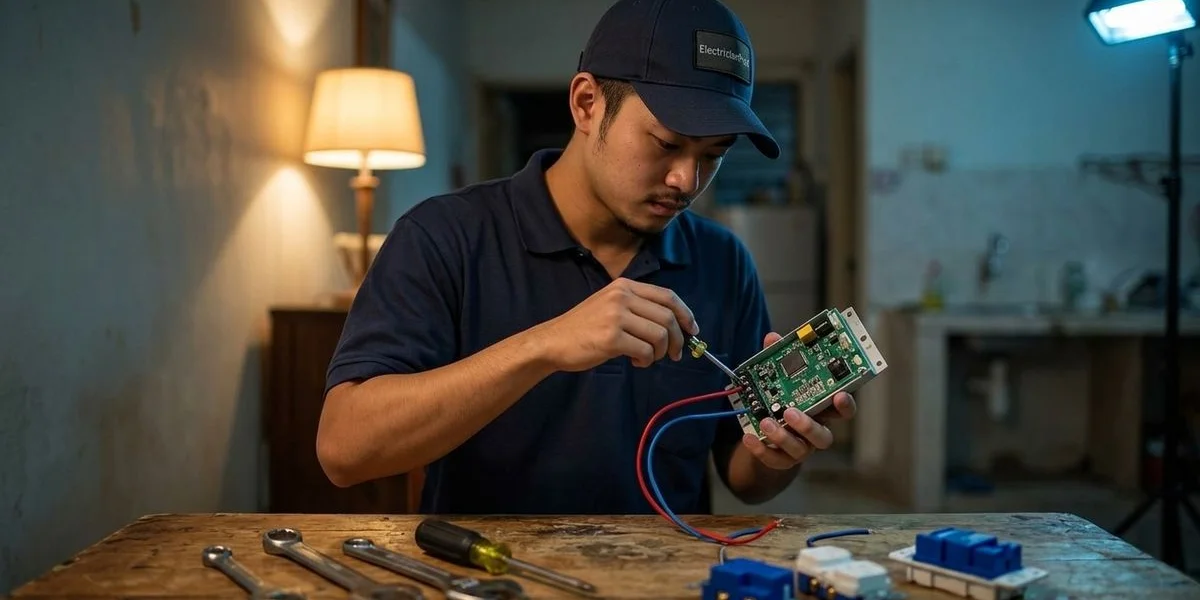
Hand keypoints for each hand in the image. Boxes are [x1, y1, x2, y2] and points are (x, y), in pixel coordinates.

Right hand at [533, 277, 698, 370]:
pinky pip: (645, 350)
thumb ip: (637, 308)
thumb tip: (672, 325)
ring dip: (660, 352)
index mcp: (625, 286)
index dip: (685, 314)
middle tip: (674, 355)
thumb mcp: (610, 305)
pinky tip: (636, 361)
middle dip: (677, 340)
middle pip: (667, 317)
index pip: (667, 296)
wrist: (553, 341)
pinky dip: (646, 360)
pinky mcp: (611, 337)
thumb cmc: (584, 328)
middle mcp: (622, 296)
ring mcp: (616, 316)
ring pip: (659, 335)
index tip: (692, 330)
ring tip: (648, 358)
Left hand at [741, 332, 857, 469]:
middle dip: (808, 425)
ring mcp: (800, 449)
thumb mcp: (780, 382)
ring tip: (766, 422)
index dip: (845, 405)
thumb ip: (778, 360)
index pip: (842, 410)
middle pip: (824, 436)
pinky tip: (748, 437)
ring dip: (782, 436)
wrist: (765, 439)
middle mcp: (814, 432)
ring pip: (799, 450)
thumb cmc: (781, 404)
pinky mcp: (781, 461)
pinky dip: (761, 450)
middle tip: (791, 412)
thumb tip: (772, 338)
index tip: (839, 395)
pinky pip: (774, 460)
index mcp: (821, 411)